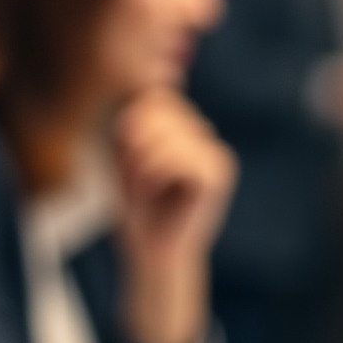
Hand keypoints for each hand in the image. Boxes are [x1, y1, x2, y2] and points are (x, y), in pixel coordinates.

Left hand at [113, 88, 236, 342]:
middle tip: (137, 181)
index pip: (154, 98)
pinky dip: (155, 176)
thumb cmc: (137, 210)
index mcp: (184, 128)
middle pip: (159, 110)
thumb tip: (156, 86)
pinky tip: (158, 194)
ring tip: (146, 190)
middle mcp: (203, 134)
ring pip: (166, 134)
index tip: (128, 162)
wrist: (151, 255)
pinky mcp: (218, 174)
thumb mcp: (124, 158)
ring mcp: (214, 153)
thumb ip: (135, 122)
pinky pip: (178, 158)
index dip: (130, 127)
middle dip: (134, 146)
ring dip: (141, 164)